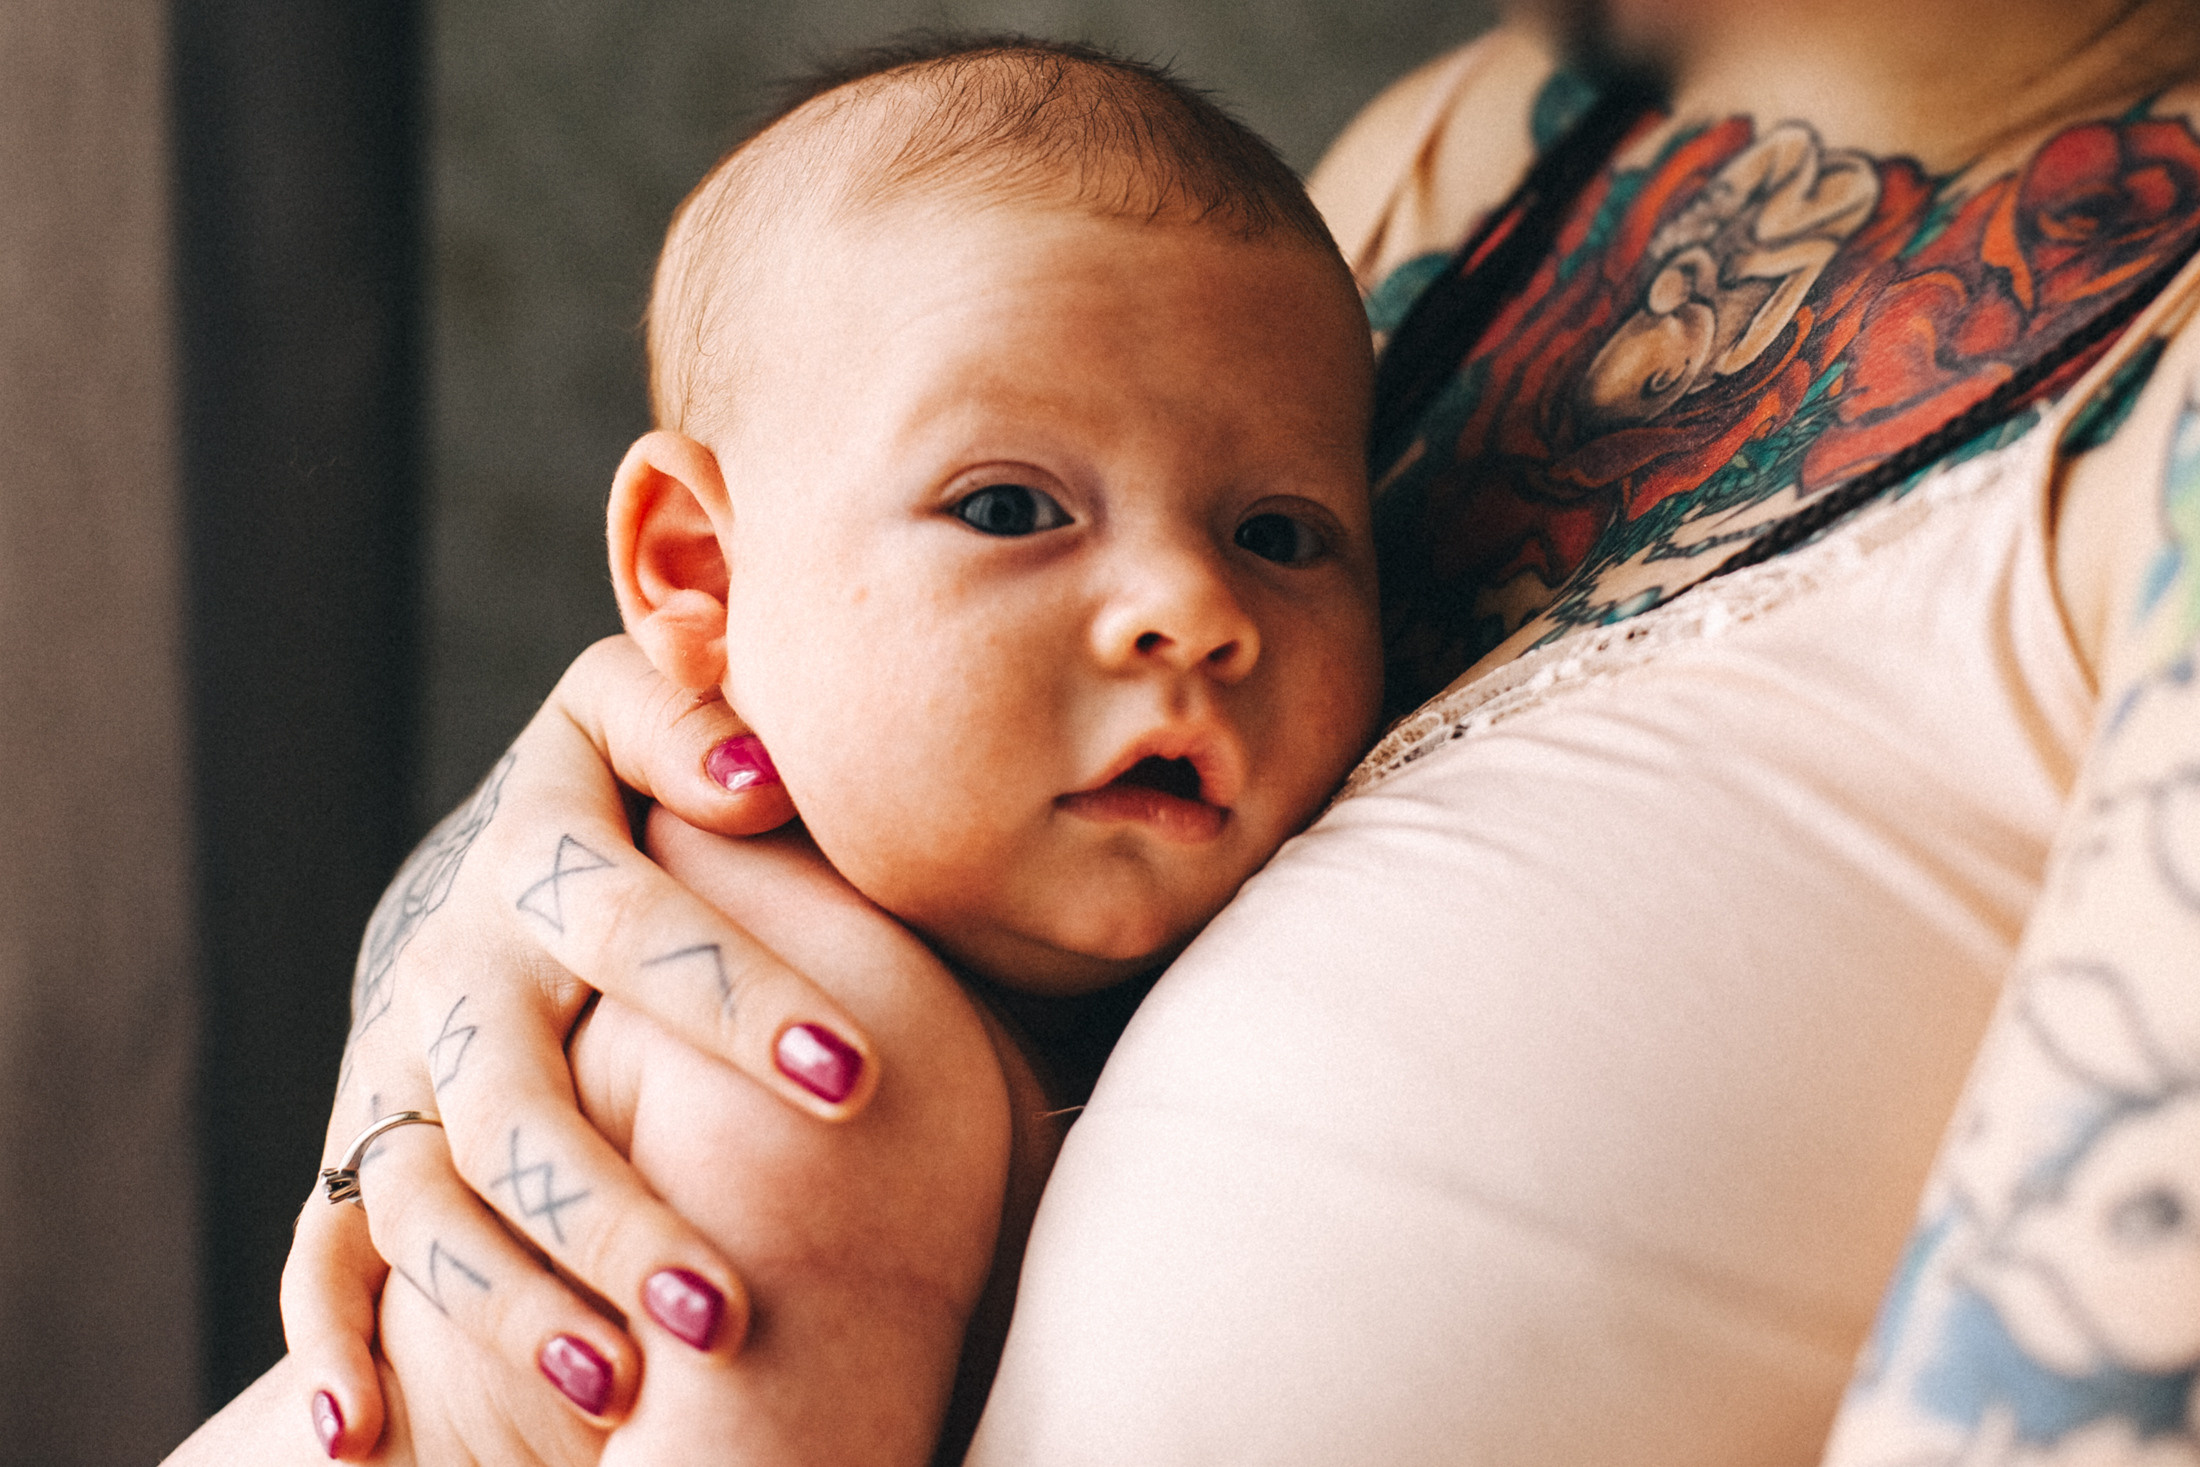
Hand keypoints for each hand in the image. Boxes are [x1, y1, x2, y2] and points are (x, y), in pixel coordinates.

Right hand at [279, 635, 879, 1455]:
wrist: (505, 862)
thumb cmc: (633, 798)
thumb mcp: (643, 725)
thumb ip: (691, 718)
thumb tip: (759, 771)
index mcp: (542, 845)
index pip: (634, 921)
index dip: (735, 993)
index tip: (858, 1080)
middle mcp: (461, 960)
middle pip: (517, 1094)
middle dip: (614, 1207)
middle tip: (725, 1312)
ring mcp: (402, 1058)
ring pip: (430, 1193)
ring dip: (511, 1298)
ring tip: (617, 1393)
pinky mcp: (362, 1139)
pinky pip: (326, 1249)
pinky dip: (330, 1344)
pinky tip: (355, 1437)